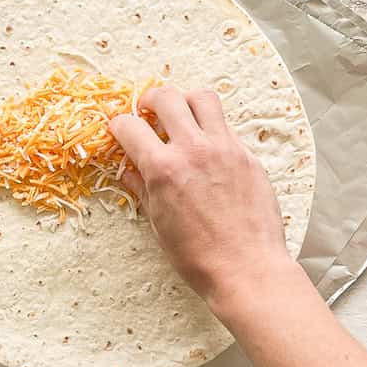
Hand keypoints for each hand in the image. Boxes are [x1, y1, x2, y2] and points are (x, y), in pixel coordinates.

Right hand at [109, 86, 295, 308]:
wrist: (247, 269)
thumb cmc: (198, 257)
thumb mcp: (159, 224)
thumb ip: (142, 189)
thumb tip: (129, 171)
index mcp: (163, 169)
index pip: (130, 126)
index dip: (118, 125)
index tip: (119, 129)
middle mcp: (193, 150)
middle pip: (166, 97)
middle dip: (150, 99)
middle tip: (147, 110)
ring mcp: (224, 149)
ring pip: (203, 99)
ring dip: (186, 102)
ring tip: (181, 117)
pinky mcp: (248, 156)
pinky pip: (226, 127)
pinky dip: (211, 130)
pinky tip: (207, 150)